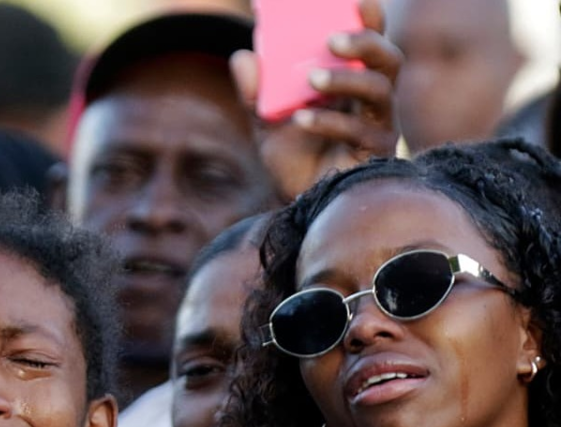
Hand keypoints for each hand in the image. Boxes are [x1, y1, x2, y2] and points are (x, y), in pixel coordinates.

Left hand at [232, 0, 401, 201]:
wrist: (298, 201)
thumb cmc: (293, 155)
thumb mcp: (266, 119)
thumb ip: (255, 90)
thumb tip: (242, 55)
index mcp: (353, 81)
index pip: (370, 43)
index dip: (369, 19)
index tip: (355, 0)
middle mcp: (373, 99)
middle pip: (388, 59)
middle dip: (364, 43)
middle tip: (331, 39)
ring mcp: (379, 125)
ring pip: (380, 90)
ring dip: (345, 80)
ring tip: (310, 79)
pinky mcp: (374, 154)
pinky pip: (359, 130)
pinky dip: (328, 121)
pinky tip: (300, 120)